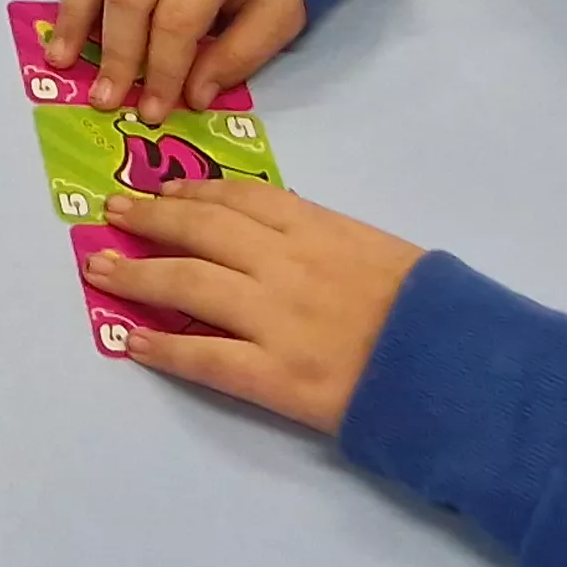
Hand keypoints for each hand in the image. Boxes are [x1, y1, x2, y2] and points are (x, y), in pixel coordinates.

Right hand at [55, 0, 306, 119]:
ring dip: (75, 21)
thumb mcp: (277, 11)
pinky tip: (67, 27)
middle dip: (116, 55)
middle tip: (106, 99)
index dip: (163, 69)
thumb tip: (194, 97)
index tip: (153, 110)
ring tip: (63, 63)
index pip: (178, 18)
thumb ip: (239, 55)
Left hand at [85, 181, 425, 434]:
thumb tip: (285, 237)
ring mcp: (278, 319)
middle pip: (202, 230)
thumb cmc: (438, 313)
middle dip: (150, 219)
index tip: (163, 190)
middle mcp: (288, 264)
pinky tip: (131, 340)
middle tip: (111, 213)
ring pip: (189, 283)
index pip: (243, 198)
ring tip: (100, 269)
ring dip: (137, 273)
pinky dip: (164, 346)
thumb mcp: (385, 252)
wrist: (466, 371)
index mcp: (320, 229)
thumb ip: (330, 241)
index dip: (194, 192)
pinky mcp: (276, 376)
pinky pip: (205, 356)